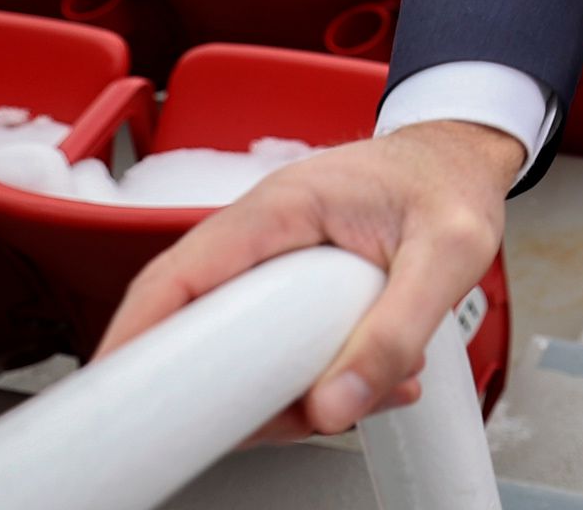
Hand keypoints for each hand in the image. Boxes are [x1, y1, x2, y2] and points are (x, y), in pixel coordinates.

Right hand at [95, 119, 524, 440]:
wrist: (466, 157)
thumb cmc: (453, 183)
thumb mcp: (447, 257)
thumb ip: (396, 330)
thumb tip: (335, 406)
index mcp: (282, 206)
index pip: (182, 272)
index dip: (138, 333)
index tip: (116, 389)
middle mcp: (265, 230)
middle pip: (202, 322)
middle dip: (228, 388)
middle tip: (271, 424)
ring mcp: (276, 257)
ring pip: (243, 343)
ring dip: (288, 390)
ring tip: (356, 397)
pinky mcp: (295, 283)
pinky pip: (279, 342)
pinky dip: (316, 377)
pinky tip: (369, 382)